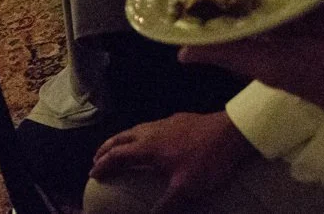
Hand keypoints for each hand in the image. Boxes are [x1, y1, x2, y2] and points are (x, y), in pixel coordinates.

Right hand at [89, 111, 255, 212]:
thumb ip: (167, 205)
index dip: (103, 165)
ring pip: (133, 130)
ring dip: (120, 139)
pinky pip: (148, 126)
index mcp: (146, 148)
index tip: (93, 173)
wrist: (230, 132)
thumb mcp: (186, 188)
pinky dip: (138, 134)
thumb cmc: (206, 161)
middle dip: (105, 148)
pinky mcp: (176, 120)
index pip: (117, 156)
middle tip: (97, 158)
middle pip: (119, 138)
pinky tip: (149, 139)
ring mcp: (162, 124)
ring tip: (117, 147)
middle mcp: (149, 132)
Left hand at [178, 4, 323, 110]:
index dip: (213, 4)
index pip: (225, 24)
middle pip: (251, 8)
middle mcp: (270, 40)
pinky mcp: (320, 27)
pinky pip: (310, 2)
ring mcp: (296, 33)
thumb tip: (180, 56)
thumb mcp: (267, 65)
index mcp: (252, 49)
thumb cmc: (314, 75)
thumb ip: (228, 56)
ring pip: (280, 1)